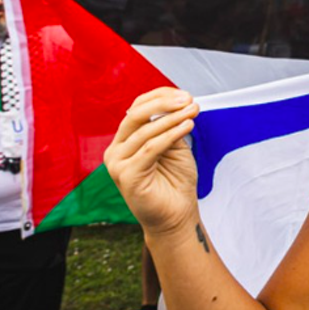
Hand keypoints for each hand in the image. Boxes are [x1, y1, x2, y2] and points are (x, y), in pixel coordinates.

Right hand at [105, 88, 200, 235]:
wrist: (176, 215)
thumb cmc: (175, 181)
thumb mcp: (174, 147)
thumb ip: (169, 127)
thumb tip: (177, 104)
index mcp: (125, 140)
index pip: (136, 108)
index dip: (160, 97)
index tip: (184, 94)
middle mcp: (116, 150)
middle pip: (135, 115)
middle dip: (164, 103)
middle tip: (188, 99)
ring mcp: (118, 164)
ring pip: (144, 131)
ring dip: (172, 118)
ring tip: (193, 111)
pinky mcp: (126, 176)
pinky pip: (150, 149)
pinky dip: (170, 135)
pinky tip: (187, 126)